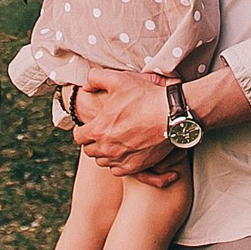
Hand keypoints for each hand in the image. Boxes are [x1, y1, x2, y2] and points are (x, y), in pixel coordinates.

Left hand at [70, 67, 184, 184]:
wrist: (171, 114)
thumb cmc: (145, 96)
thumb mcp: (118, 79)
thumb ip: (95, 79)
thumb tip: (85, 87)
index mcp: (98, 129)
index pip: (78, 137)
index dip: (83, 130)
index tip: (90, 126)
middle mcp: (107, 148)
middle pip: (89, 151)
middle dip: (93, 142)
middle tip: (103, 132)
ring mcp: (121, 159)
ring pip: (103, 162)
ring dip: (105, 153)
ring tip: (114, 142)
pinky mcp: (136, 166)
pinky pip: (118, 170)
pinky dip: (118, 163)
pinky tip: (124, 152)